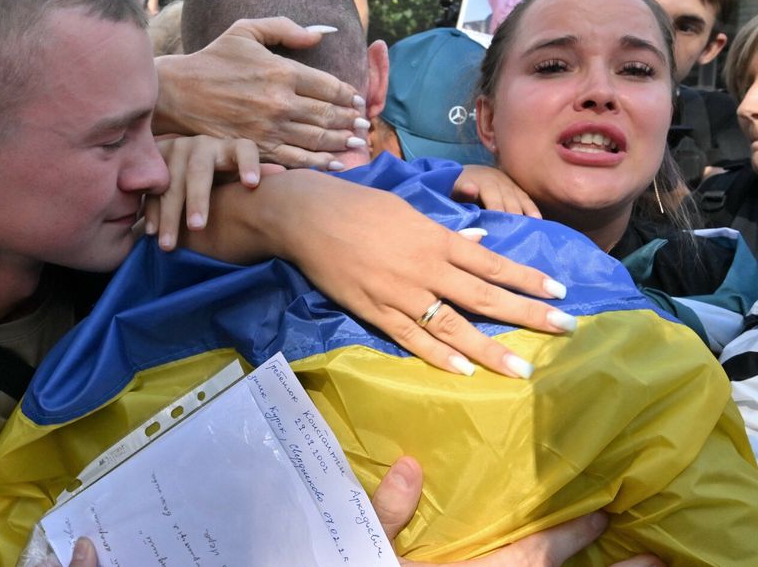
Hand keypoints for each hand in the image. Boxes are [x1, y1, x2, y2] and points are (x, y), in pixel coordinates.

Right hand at [144, 136, 264, 249]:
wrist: (180, 162)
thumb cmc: (220, 176)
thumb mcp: (236, 174)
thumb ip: (256, 175)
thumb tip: (283, 174)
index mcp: (228, 148)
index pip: (243, 149)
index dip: (248, 164)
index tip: (252, 185)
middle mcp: (201, 145)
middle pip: (200, 171)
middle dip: (198, 199)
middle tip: (197, 227)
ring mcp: (175, 150)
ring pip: (171, 183)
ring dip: (170, 213)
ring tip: (170, 244)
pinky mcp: (153, 160)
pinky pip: (149, 188)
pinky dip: (151, 211)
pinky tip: (152, 232)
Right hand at [153, 17, 368, 169]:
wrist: (178, 92)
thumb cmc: (212, 59)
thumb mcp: (246, 30)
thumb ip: (285, 27)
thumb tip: (321, 33)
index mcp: (281, 71)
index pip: (328, 85)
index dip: (348, 94)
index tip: (357, 100)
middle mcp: (280, 102)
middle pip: (327, 114)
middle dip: (350, 121)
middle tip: (363, 126)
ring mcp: (268, 128)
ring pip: (316, 138)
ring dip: (341, 142)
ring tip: (356, 144)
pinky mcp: (256, 148)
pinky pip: (295, 158)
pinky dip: (318, 163)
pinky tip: (334, 163)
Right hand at [267, 171, 572, 377]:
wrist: (308, 216)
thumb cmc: (358, 207)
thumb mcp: (408, 212)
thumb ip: (444, 233)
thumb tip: (478, 243)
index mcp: (436, 239)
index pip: (493, 264)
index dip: (528, 279)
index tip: (559, 292)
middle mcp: (426, 268)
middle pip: (485, 297)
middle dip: (528, 314)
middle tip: (565, 329)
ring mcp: (401, 293)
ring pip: (453, 326)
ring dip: (490, 349)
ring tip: (521, 369)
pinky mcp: (375, 311)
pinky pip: (411, 339)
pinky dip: (438, 356)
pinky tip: (463, 371)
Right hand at [375, 458, 663, 566]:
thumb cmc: (368, 566)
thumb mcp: (367, 547)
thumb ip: (387, 512)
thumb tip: (410, 466)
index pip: (537, 551)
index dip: (574, 531)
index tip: (608, 514)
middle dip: (607, 566)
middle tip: (656, 556)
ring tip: (627, 558)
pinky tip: (559, 563)